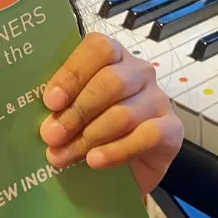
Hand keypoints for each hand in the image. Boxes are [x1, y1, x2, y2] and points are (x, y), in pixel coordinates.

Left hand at [40, 32, 183, 195]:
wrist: (127, 169)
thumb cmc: (94, 129)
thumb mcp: (73, 111)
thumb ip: (62, 107)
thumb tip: (45, 124)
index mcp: (113, 56)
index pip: (98, 48)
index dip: (73, 73)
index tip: (50, 102)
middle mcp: (139, 72)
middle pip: (111, 81)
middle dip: (77, 111)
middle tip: (52, 135)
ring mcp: (158, 99)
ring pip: (124, 113)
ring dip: (89, 137)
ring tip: (63, 156)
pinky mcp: (173, 128)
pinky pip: (147, 136)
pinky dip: (116, 150)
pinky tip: (95, 161)